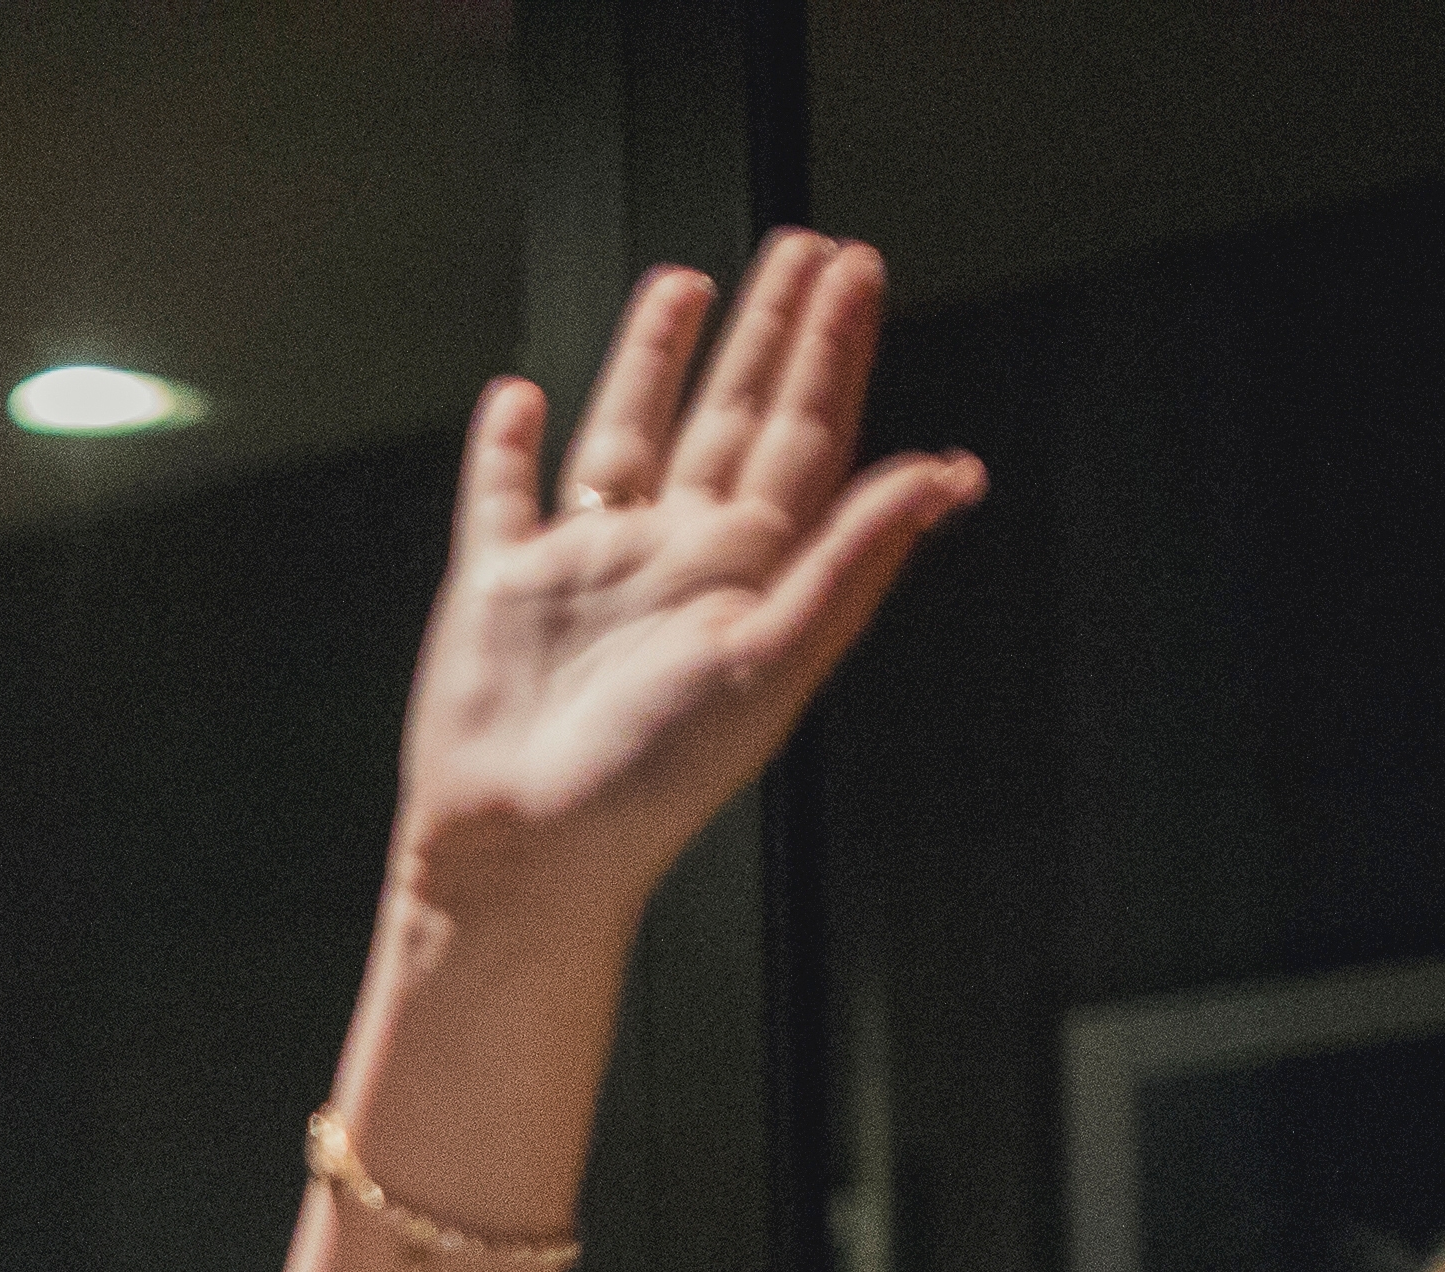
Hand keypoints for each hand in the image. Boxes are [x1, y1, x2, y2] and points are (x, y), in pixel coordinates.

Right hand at [390, 232, 978, 945]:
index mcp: (746, 570)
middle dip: (772, 334)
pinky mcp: (498, 585)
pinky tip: (517, 399)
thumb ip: (852, 556)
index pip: (806, 436)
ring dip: (656, 360)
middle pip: (734, 418)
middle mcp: (673, 557)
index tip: (856, 272)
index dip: (832, 352)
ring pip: (629, 435)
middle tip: (808, 252)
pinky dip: (506, 447)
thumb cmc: (647, 779)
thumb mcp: (771, 660)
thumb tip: (946, 474)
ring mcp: (585, 566)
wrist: (520, 846)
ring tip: (686, 285)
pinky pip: (504, 495)